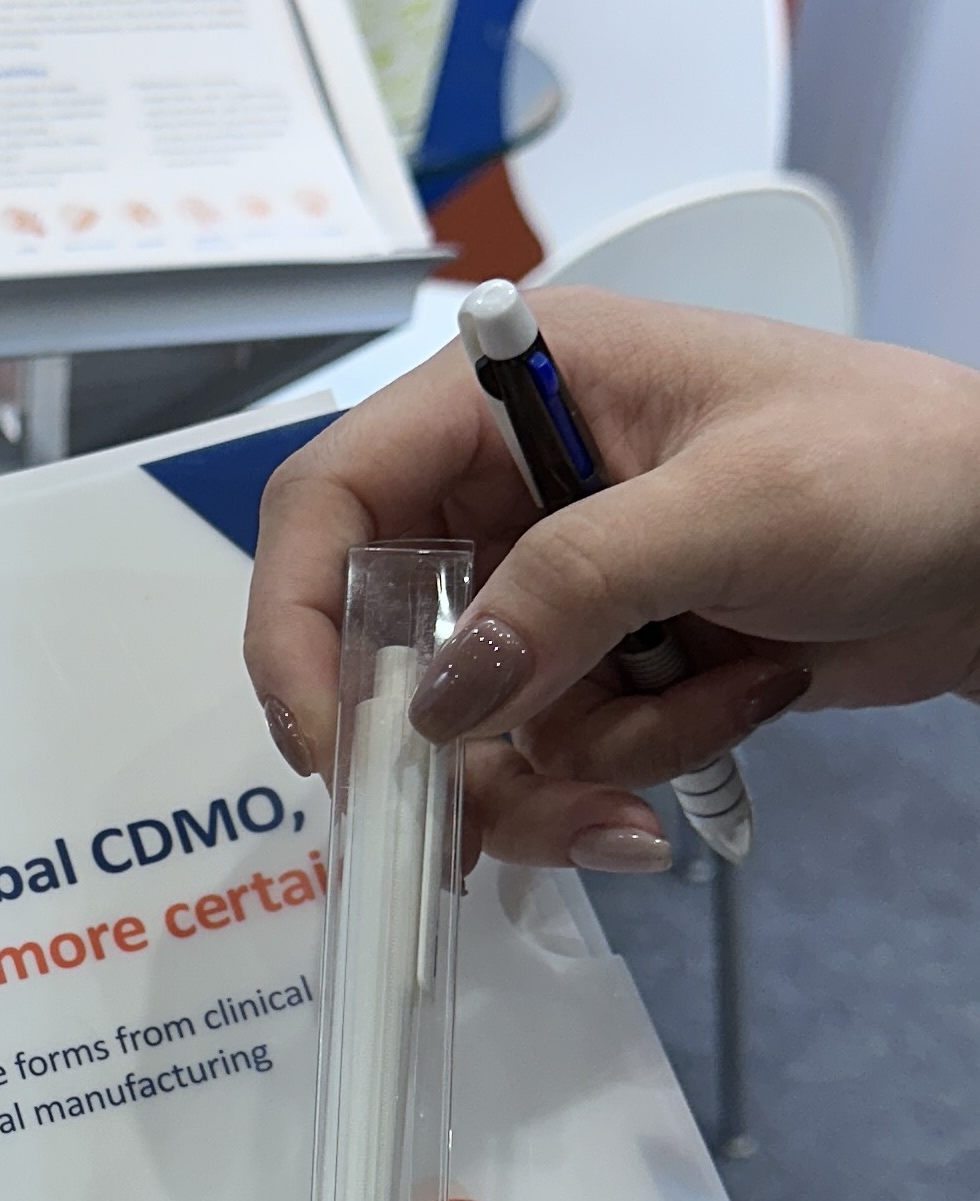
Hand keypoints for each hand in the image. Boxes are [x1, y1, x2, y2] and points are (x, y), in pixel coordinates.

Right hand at [244, 293, 979, 866]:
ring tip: (711, 717)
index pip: (331, 500)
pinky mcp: (612, 657)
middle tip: (505, 812)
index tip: (333, 742)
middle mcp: (512, 481)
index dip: (299, 623)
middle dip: (459, 739)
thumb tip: (443, 697)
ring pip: (479, 723)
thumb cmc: (902, 463)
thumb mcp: (732, 507)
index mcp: (509, 387)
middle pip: (390, 642)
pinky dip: (645, 755)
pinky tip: (749, 698)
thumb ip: (574, 589)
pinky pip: (563, 749)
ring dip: (584, 755)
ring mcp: (562, 579)